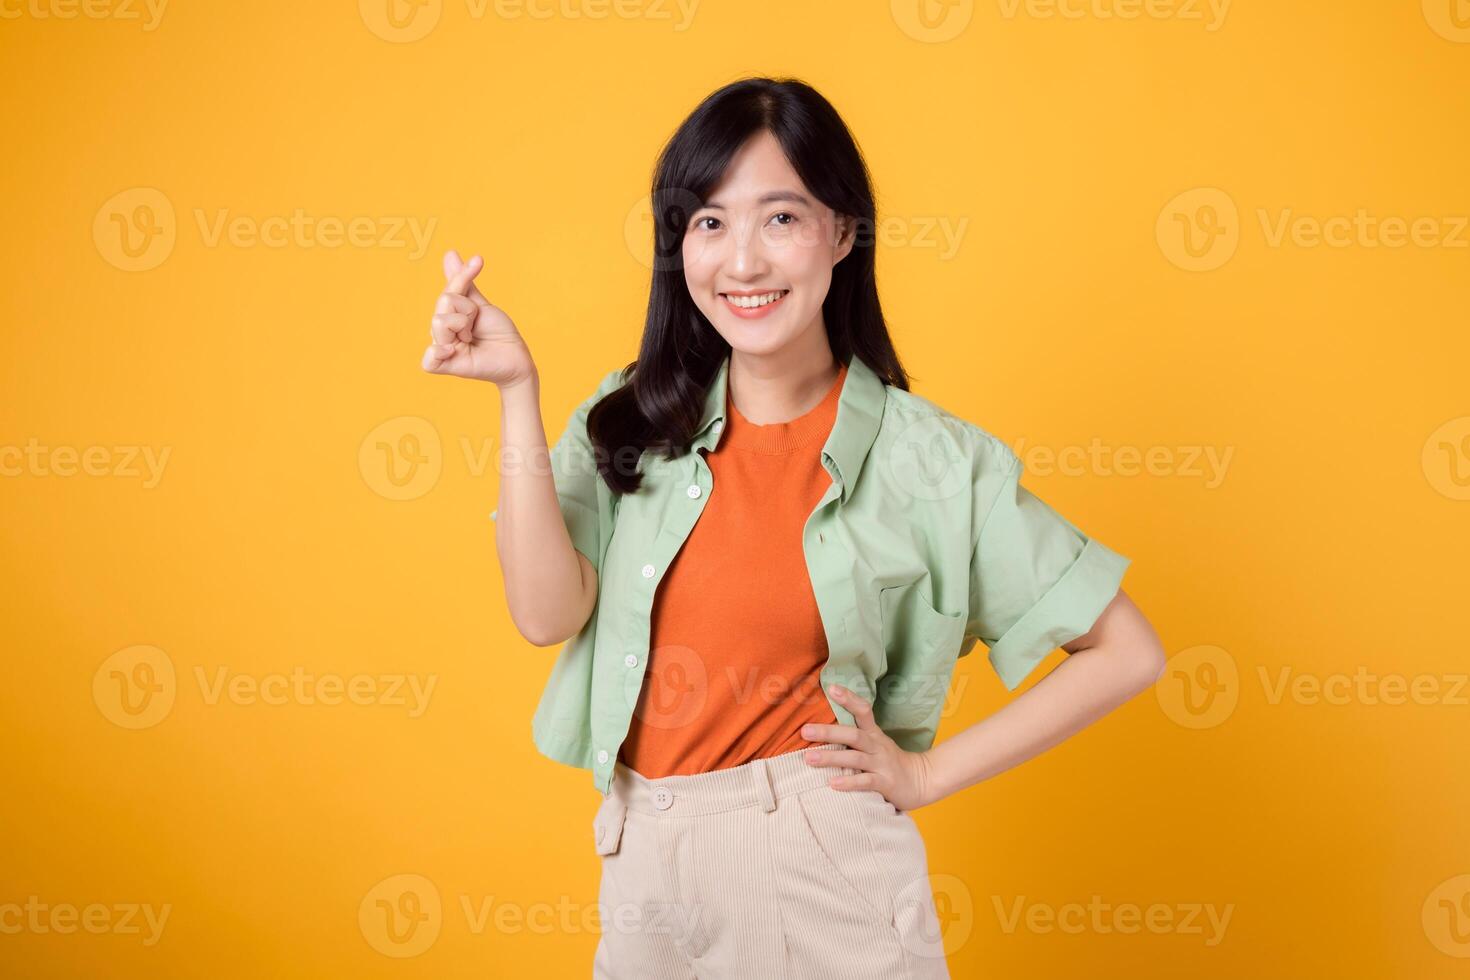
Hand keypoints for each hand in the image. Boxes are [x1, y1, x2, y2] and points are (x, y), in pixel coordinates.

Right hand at [421, 249, 536, 386]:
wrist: (517, 357)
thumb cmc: (499, 333)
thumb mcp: (480, 305)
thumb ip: (462, 282)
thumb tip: (449, 253)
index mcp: (448, 316)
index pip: (447, 291)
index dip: (462, 277)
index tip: (479, 262)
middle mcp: (441, 332)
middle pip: (443, 303)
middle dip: (467, 309)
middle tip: (477, 324)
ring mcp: (443, 349)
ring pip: (438, 322)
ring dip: (462, 325)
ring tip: (472, 338)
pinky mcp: (446, 367)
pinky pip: (429, 360)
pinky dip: (438, 351)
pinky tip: (454, 348)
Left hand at [801, 683, 939, 811]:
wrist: (922, 781)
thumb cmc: (889, 761)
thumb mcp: (876, 743)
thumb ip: (854, 735)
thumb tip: (822, 725)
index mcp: (874, 733)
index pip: (863, 710)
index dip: (849, 699)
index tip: (831, 688)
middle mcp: (877, 746)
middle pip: (853, 735)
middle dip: (828, 732)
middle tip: (805, 730)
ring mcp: (881, 764)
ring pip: (856, 758)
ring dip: (832, 758)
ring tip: (809, 758)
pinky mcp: (885, 784)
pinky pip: (866, 782)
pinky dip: (849, 782)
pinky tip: (832, 783)